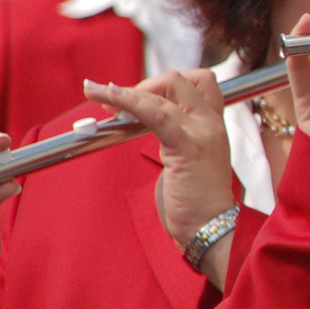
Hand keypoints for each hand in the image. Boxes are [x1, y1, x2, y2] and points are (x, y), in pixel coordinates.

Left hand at [84, 70, 233, 262]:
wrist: (209, 228)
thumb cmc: (194, 202)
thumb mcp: (187, 161)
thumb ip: (173, 138)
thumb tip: (139, 122)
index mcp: (213, 125)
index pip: (197, 83)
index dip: (163, 84)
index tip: (136, 97)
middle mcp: (210, 123)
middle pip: (180, 80)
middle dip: (144, 85)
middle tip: (115, 102)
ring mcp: (202, 132)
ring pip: (166, 91)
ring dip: (125, 90)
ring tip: (96, 93)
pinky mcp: (187, 146)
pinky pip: (155, 113)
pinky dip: (128, 101)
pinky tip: (108, 95)